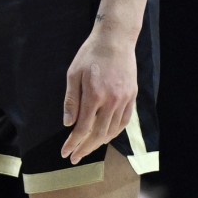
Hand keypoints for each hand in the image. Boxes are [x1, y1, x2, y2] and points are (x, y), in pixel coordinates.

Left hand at [60, 27, 137, 163]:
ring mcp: (124, 100)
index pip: (83, 128)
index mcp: (94, 95)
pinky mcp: (132, 97)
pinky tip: (105, 137)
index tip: (65, 152)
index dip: (73, 143)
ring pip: (112, 130)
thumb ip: (71, 100)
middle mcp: (111, 101)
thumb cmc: (90, 54)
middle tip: (74, 157)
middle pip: (98, 133)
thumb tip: (68, 124)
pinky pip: (123, 122)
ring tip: (87, 149)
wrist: (115, 40)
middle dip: (84, 148)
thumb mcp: (73, 74)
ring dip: (99, 143)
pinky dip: (114, 133)